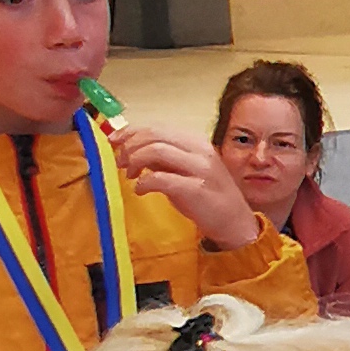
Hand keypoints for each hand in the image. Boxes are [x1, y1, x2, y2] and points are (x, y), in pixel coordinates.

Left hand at [117, 123, 258, 245]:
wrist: (235, 223)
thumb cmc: (207, 198)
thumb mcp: (185, 171)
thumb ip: (164, 160)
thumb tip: (133, 151)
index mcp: (196, 142)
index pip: (157, 128)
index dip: (132, 132)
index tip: (114, 141)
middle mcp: (199, 150)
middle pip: (155, 135)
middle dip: (131, 146)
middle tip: (121, 162)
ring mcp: (199, 169)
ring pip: (157, 150)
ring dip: (136, 160)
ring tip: (131, 175)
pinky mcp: (196, 189)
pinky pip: (161, 178)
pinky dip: (144, 183)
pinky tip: (140, 190)